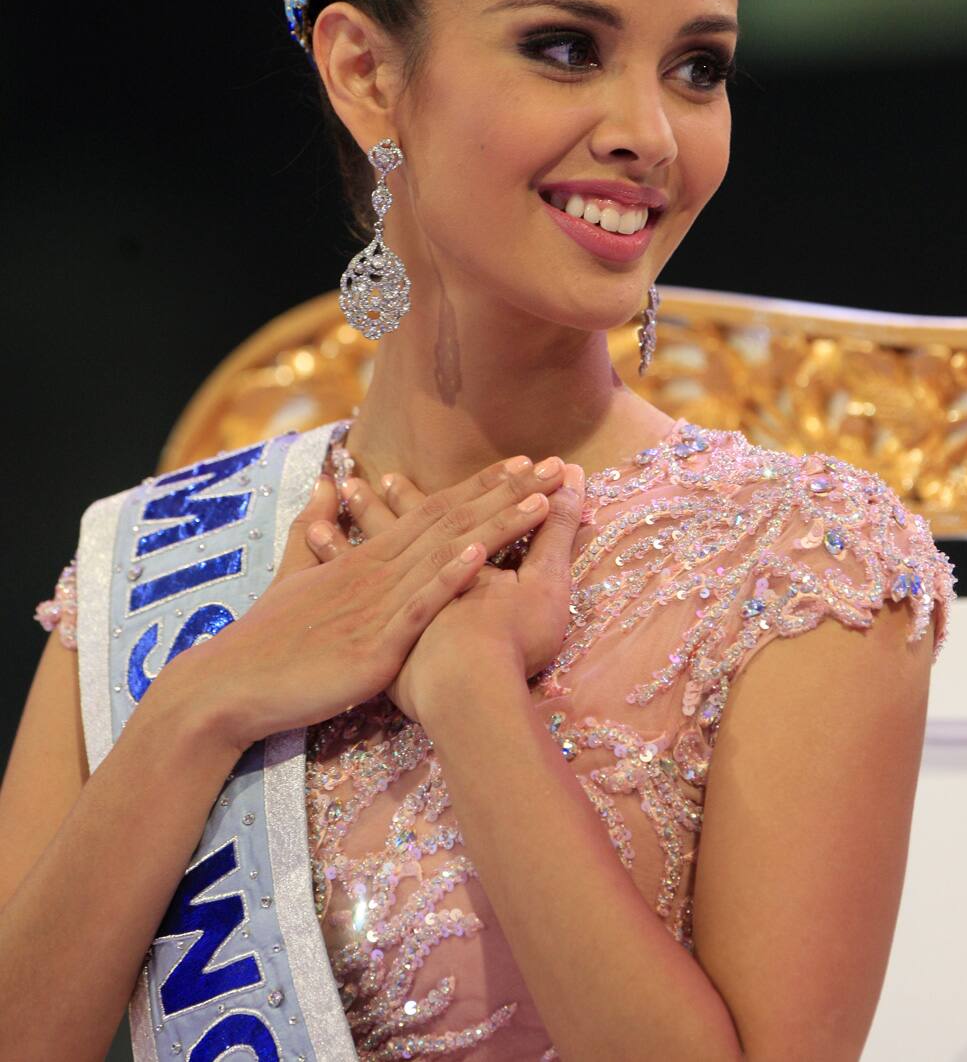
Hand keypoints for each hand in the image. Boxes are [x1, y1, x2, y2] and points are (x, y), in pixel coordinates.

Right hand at [158, 453, 572, 751]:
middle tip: (554, 464)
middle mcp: (377, 571)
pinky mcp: (374, 644)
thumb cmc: (267, 637)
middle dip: (506, 492)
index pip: (434, 511)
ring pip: (446, 554)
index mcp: (367, 558)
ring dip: (496, 524)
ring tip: (539, 498)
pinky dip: (448, 578)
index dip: (481, 487)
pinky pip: (417, 606)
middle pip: (452, 521)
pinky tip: (479, 554)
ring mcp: (377, 606)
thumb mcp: (294, 571)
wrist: (230, 685)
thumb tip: (324, 481)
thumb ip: (315, 527)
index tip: (522, 465)